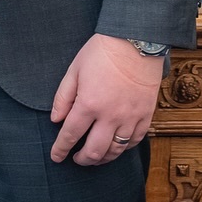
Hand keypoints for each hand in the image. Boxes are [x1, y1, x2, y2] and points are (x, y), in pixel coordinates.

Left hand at [49, 34, 165, 165]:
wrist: (135, 42)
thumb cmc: (101, 53)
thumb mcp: (75, 70)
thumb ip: (63, 97)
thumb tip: (56, 119)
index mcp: (89, 104)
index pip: (70, 134)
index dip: (61, 149)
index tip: (56, 156)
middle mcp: (110, 116)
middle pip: (94, 151)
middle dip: (81, 160)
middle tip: (75, 159)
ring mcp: (130, 118)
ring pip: (115, 151)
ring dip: (102, 159)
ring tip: (94, 158)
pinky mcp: (145, 116)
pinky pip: (134, 142)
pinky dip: (123, 149)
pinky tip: (115, 147)